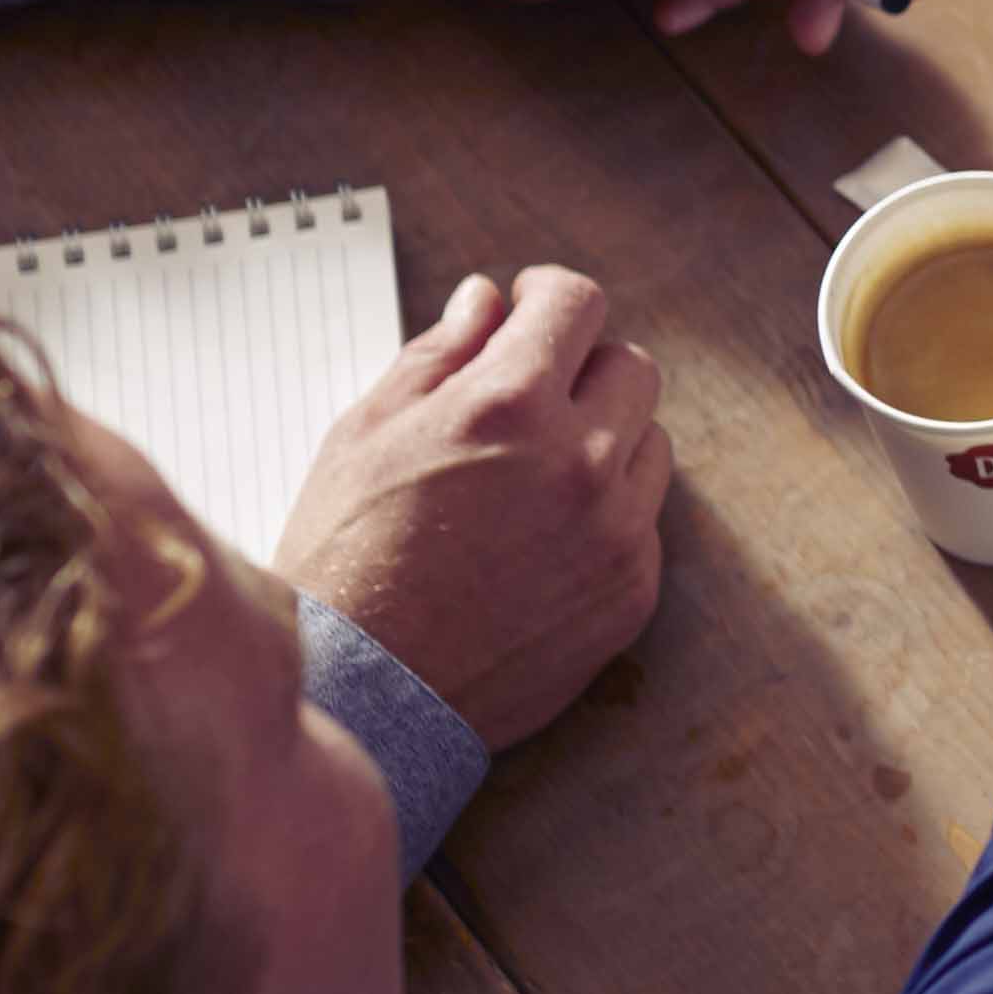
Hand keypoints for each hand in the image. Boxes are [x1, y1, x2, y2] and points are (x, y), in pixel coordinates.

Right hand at [275, 268, 667, 749]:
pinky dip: (605, 515)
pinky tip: (537, 544)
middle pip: (630, 368)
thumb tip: (488, 299)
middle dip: (580, 369)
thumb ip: (439, 355)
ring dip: (602, 441)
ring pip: (648, 443)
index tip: (529, 312)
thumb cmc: (344, 559)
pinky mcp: (633, 592)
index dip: (547, 298)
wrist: (359, 695)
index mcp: (509, 405)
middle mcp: (580, 461)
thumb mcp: (367, 433)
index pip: (578, 304)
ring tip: (525, 481)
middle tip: (525, 401)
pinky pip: (644, 521)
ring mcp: (617, 531)